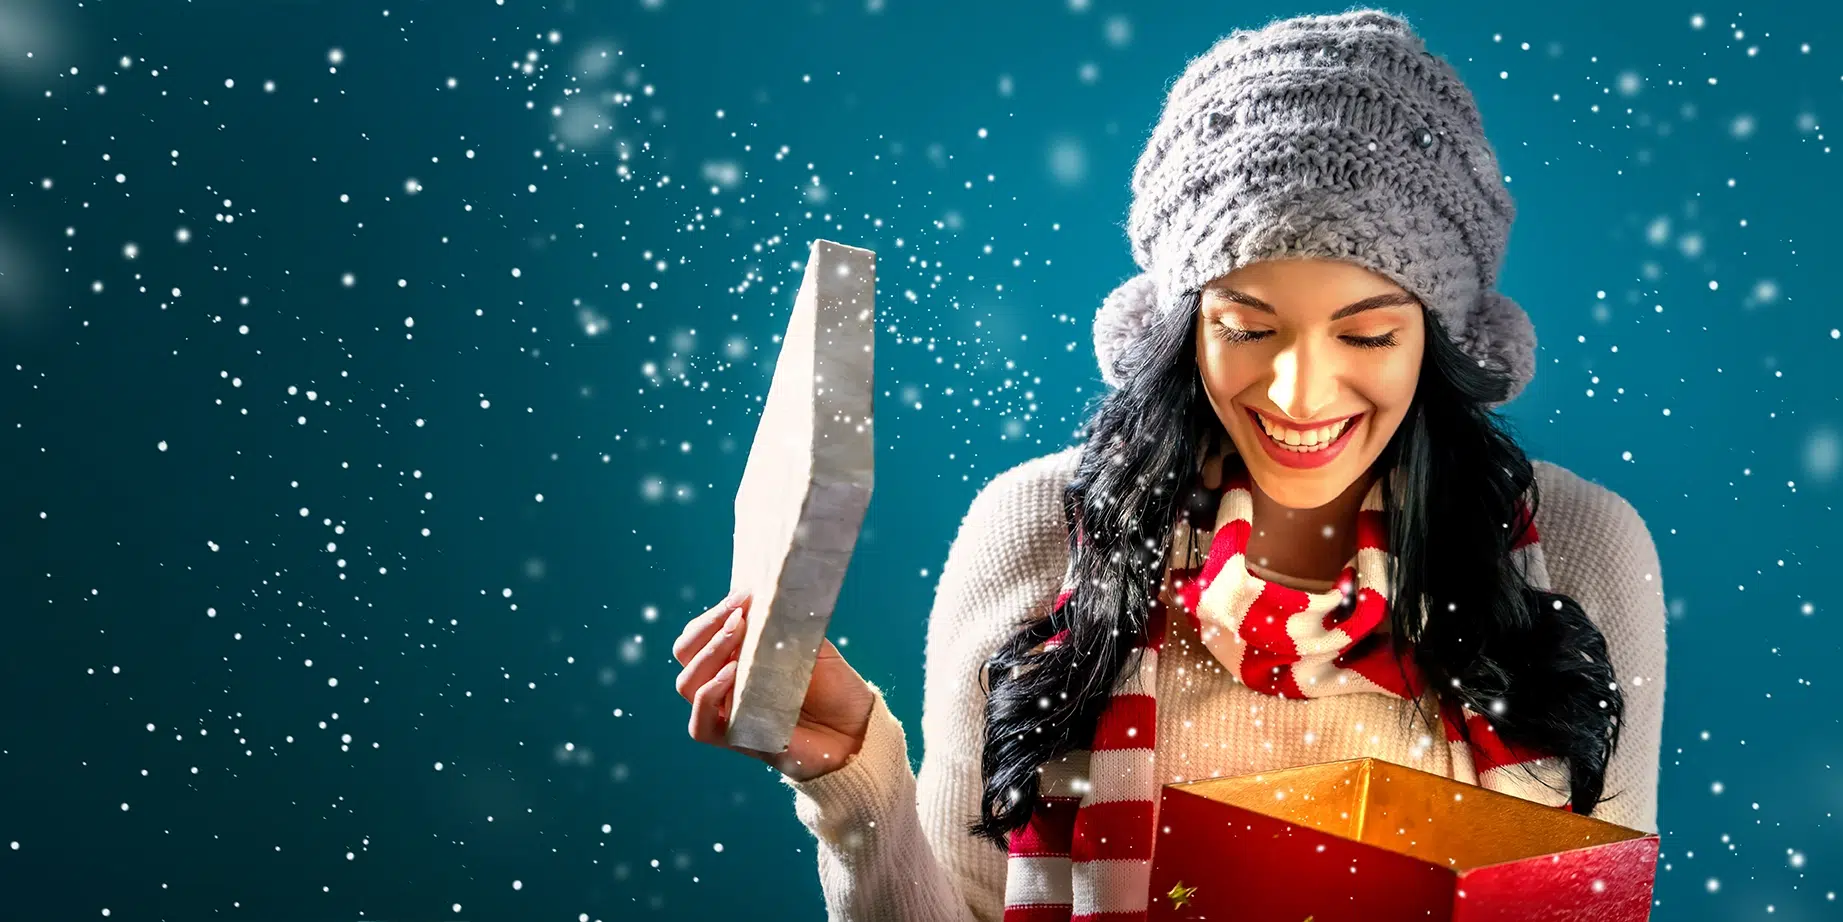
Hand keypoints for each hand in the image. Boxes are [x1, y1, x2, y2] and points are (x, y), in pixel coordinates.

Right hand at [673, 589, 876, 782]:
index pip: (700, 635)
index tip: (742, 596)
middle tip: (738, 614)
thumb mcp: (808, 643)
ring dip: (709, 654)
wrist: (857, 727)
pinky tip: (730, 675)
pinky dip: (708, 696)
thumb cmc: (833, 685)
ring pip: (687, 684)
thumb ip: (783, 623)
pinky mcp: (737, 740)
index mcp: (735, 658)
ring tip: (737, 634)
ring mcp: (727, 713)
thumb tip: (764, 594)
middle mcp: (724, 685)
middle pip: (686, 655)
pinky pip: (700, 725)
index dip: (713, 614)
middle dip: (708, 627)